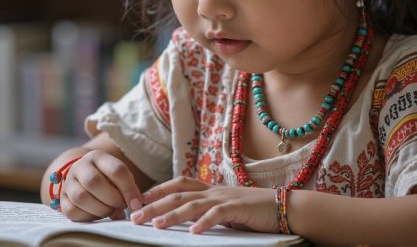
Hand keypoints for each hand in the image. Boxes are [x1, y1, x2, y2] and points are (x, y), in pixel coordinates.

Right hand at [60, 150, 142, 221]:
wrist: (82, 177)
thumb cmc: (106, 177)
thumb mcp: (118, 176)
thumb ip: (126, 188)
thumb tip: (133, 206)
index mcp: (97, 156)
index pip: (116, 170)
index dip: (129, 189)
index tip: (136, 203)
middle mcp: (80, 166)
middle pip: (94, 182)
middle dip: (112, 199)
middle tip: (121, 206)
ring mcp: (68, 182)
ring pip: (81, 197)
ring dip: (101, 209)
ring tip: (111, 211)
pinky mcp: (62, 199)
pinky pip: (72, 211)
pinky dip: (88, 217)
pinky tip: (97, 215)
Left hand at [130, 176, 278, 233]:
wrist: (282, 206)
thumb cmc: (252, 210)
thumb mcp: (224, 207)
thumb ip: (206, 209)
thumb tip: (186, 219)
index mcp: (208, 189)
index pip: (177, 184)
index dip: (157, 190)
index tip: (138, 199)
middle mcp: (212, 190)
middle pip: (177, 195)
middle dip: (154, 205)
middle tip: (134, 216)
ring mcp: (224, 198)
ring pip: (192, 204)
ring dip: (172, 215)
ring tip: (156, 224)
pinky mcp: (238, 208)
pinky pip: (218, 214)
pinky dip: (204, 222)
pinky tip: (193, 232)